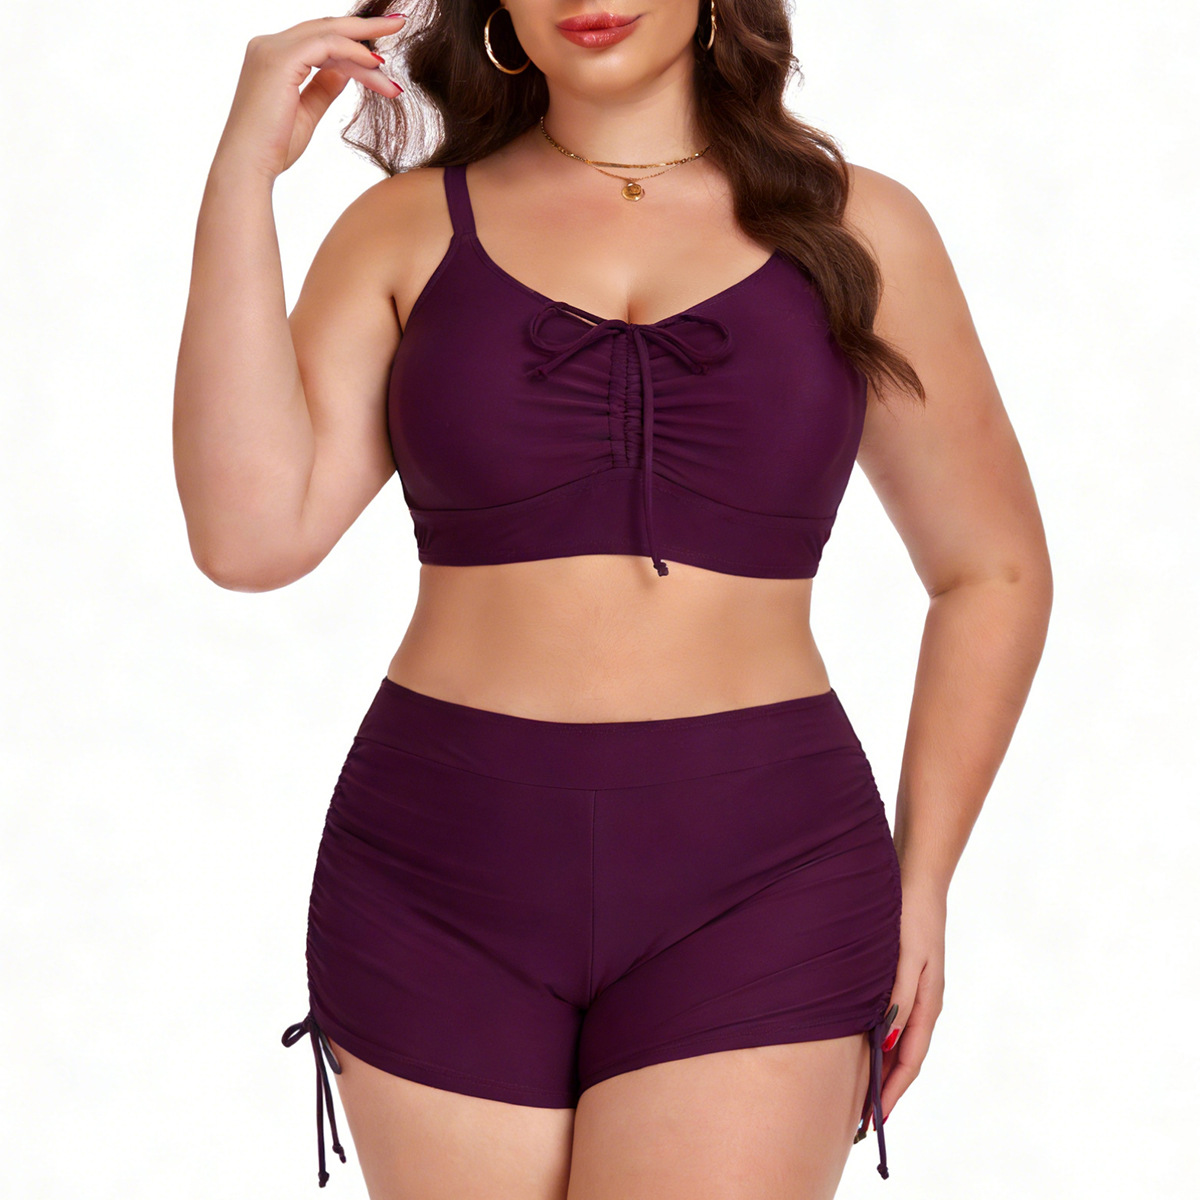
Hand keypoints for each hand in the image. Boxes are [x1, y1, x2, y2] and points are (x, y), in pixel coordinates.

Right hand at [214, 14, 408, 180]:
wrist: (249, 166)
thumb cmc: (274, 149)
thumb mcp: (307, 112)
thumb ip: (324, 87)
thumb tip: (346, 70)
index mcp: (272, 57)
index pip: (319, 40)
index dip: (352, 43)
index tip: (382, 56)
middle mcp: (268, 45)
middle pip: (325, 28)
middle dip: (365, 27)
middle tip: (400, 23)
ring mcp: (271, 49)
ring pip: (329, 35)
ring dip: (366, 48)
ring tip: (392, 68)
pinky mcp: (279, 59)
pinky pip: (326, 46)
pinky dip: (354, 53)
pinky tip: (376, 66)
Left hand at [862, 876, 945, 1130]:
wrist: (916, 879)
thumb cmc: (909, 916)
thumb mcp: (905, 957)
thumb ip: (898, 997)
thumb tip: (887, 1039)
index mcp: (927, 1004)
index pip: (910, 1061)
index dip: (892, 1092)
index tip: (874, 1120)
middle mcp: (922, 1004)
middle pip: (904, 1057)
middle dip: (885, 1089)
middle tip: (860, 1119)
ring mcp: (914, 992)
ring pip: (897, 1041)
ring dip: (880, 1068)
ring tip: (857, 1093)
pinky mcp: (901, 978)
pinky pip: (890, 1021)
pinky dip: (876, 1040)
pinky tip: (858, 1045)